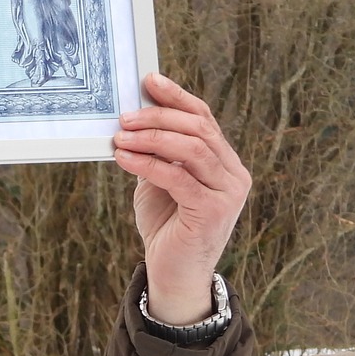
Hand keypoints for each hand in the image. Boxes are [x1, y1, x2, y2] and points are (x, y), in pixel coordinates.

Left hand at [112, 73, 250, 324]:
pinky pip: (178, 177)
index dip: (177, 96)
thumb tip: (133, 118)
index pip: (204, 118)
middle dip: (159, 116)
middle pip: (199, 128)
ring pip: (192, 148)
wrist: (174, 275)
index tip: (149, 80)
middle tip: (125, 116)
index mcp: (224, 162)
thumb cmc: (166, 227)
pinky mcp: (213, 212)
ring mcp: (228, 193)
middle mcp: (233, 174)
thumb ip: (157, 153)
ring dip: (151, 137)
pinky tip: (124, 159)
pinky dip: (148, 164)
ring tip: (121, 136)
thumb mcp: (160, 182)